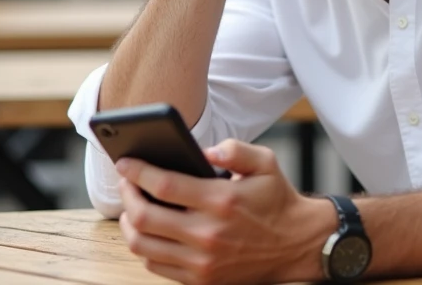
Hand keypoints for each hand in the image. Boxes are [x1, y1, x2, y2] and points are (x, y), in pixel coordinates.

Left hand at [116, 140, 332, 284]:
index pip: (164, 185)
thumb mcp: (265, 162)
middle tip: (126, 182)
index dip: (138, 172)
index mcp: (222, 201)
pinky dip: (145, 247)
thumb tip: (204, 151)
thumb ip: (235, 149)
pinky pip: (156, 266)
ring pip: (143, 245)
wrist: (296, 244)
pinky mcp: (201, 279)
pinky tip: (150, 231)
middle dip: (127, 195)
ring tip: (133, 207)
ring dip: (129, 224)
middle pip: (143, 217)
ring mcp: (202, 261)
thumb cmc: (277, 200)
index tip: (125, 162)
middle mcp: (208, 234)